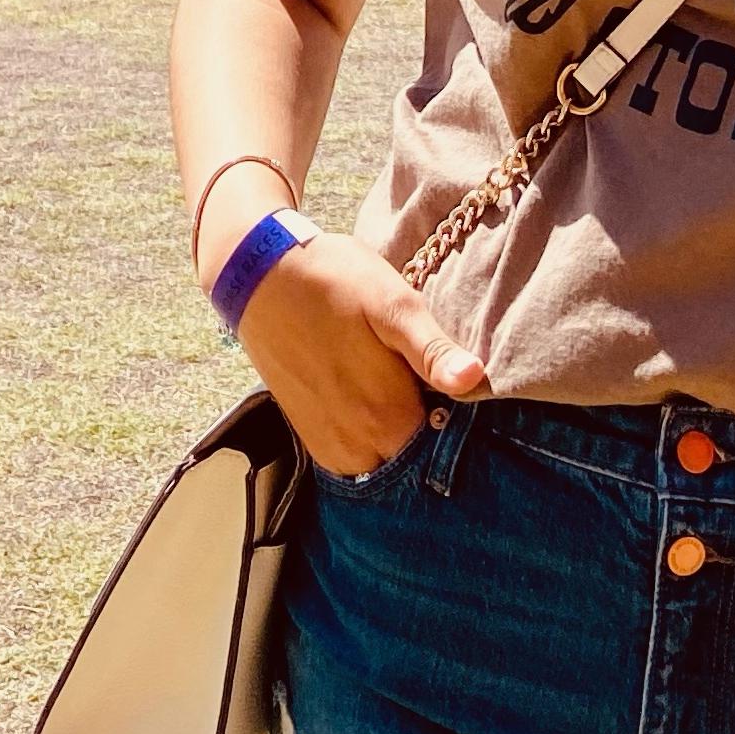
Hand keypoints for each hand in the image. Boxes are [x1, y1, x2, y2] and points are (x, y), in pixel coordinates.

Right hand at [233, 231, 485, 477]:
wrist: (260, 275)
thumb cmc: (334, 282)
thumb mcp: (392, 304)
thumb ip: (432, 350)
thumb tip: (474, 380)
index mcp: (388, 420)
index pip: (447, 448)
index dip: (459, 420)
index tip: (460, 387)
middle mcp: (359, 449)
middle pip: (416, 457)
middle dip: (431, 429)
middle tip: (428, 378)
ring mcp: (331, 446)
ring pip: (386, 458)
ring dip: (399, 432)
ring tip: (400, 382)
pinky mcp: (311, 436)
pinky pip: (356, 454)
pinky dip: (371, 433)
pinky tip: (372, 390)